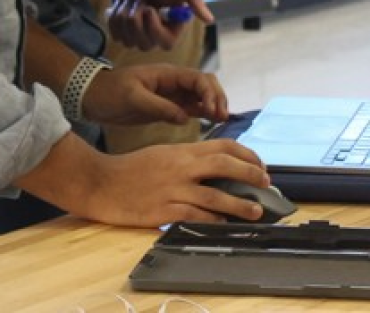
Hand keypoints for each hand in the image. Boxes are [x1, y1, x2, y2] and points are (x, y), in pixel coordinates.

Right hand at [18, 134, 272, 226]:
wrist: (102, 182)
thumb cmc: (130, 169)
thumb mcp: (161, 154)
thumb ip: (186, 159)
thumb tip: (213, 167)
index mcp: (180, 150)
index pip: (221, 145)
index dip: (245, 154)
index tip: (259, 164)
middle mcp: (181, 166)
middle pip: (224, 165)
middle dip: (251, 174)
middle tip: (267, 183)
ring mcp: (174, 188)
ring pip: (217, 194)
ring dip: (241, 204)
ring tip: (256, 211)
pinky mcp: (166, 209)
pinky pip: (198, 215)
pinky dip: (215, 220)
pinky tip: (226, 225)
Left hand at [80, 64, 228, 126]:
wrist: (92, 98)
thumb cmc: (110, 93)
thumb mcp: (133, 98)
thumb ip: (159, 107)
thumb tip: (185, 117)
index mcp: (166, 74)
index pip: (198, 78)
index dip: (211, 93)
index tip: (215, 112)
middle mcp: (172, 83)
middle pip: (204, 84)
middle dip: (216, 97)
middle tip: (222, 118)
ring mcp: (171, 95)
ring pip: (200, 96)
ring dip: (212, 105)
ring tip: (221, 121)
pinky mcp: (166, 107)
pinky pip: (190, 107)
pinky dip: (203, 113)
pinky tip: (210, 123)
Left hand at [103, 0, 212, 49]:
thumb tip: (210, 20)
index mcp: (173, 22)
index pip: (165, 43)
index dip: (154, 29)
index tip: (148, 8)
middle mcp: (157, 29)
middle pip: (144, 45)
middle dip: (136, 18)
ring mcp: (138, 30)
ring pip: (128, 42)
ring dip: (124, 16)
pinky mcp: (122, 27)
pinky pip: (115, 36)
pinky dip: (114, 19)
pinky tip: (119, 4)